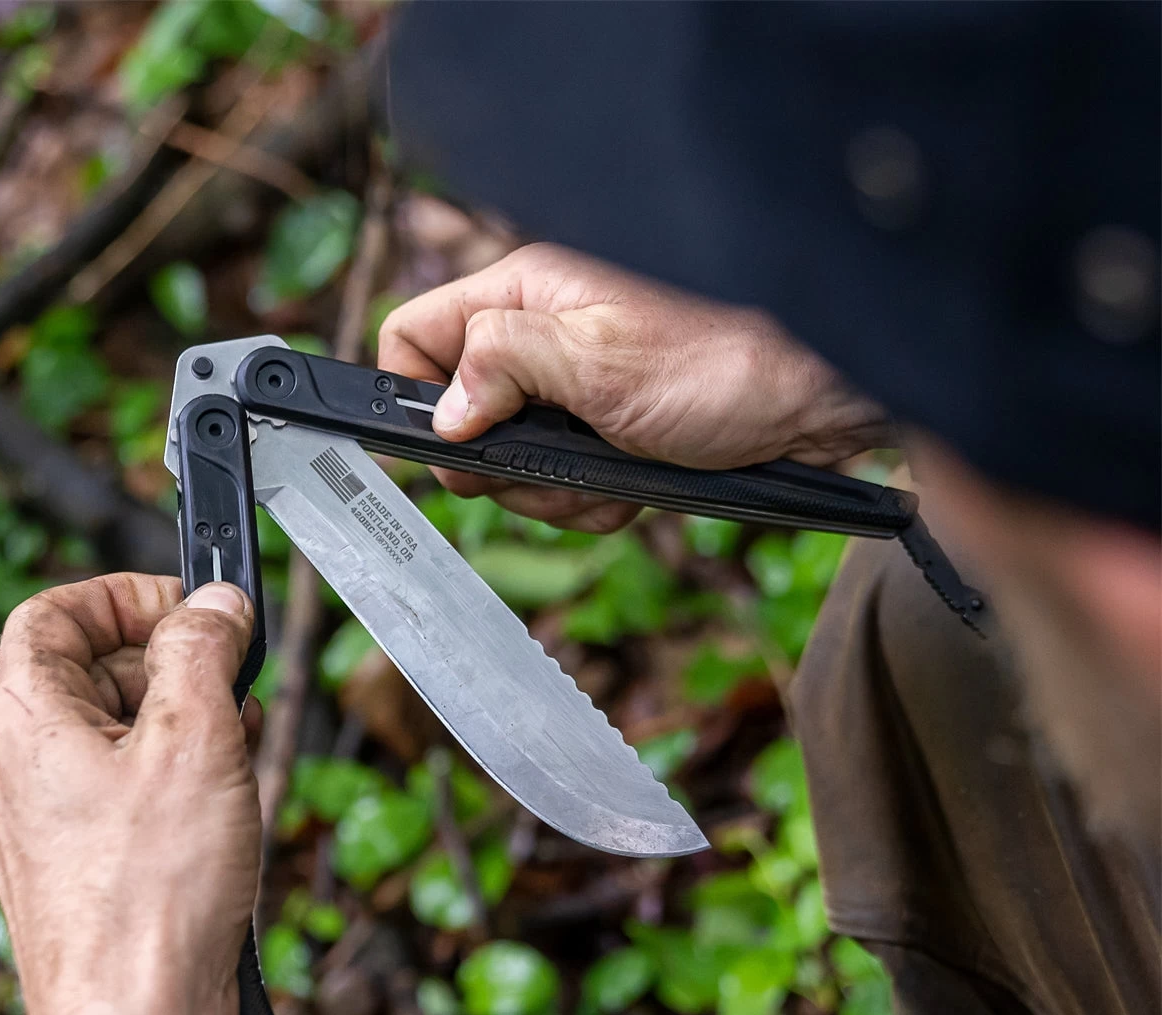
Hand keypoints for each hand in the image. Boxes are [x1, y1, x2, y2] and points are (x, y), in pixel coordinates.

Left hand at [0, 574, 261, 1014]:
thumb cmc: (153, 894)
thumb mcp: (196, 740)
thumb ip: (203, 652)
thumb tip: (214, 604)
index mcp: (26, 724)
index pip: (55, 614)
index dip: (126, 595)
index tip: (191, 608)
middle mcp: (21, 771)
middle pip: (94, 674)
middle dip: (175, 665)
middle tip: (237, 684)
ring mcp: (46, 825)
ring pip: (118, 736)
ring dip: (186, 724)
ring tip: (241, 750)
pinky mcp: (79, 868)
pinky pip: (126, 793)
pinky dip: (178, 779)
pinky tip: (226, 806)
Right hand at [379, 243, 889, 531]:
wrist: (818, 401)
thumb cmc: (727, 362)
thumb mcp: (603, 364)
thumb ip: (505, 367)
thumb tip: (442, 409)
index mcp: (525, 294)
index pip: (417, 335)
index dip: (416, 395)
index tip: (453, 448)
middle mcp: (539, 338)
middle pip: (459, 416)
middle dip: (500, 464)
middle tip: (551, 469)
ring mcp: (569, 389)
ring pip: (509, 462)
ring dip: (552, 491)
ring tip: (607, 478)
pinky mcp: (599, 431)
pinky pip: (559, 483)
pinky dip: (589, 501)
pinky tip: (631, 488)